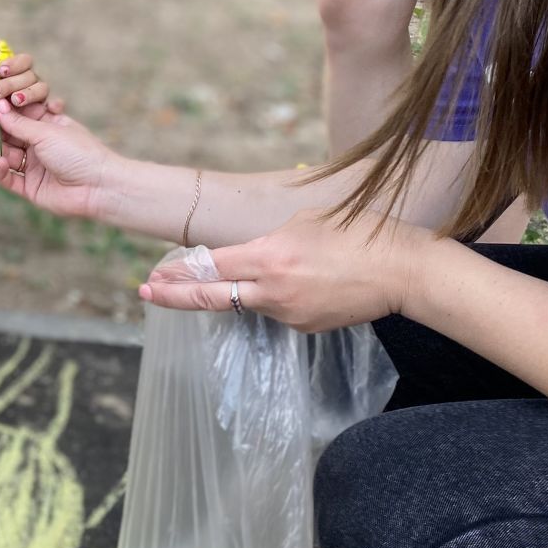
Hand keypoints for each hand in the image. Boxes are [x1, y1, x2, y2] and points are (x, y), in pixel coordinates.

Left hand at [0, 48, 51, 117]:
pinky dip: (57, 104)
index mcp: (19, 73)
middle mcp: (32, 83)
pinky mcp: (49, 113)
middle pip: (30, 76)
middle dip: (11, 83)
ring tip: (15, 100)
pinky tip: (53, 107)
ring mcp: (41, 98)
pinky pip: (57, 107)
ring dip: (29, 93)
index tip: (0, 70)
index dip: (14, 63)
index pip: (24, 61)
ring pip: (42, 89)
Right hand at [0, 97, 109, 221]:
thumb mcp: (46, 132)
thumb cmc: (79, 152)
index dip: (2, 110)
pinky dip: (2, 171)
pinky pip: (10, 179)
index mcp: (47, 126)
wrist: (98, 187)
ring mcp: (35, 167)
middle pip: (9, 135)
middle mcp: (39, 145)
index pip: (19, 115)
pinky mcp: (31, 188)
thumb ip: (19, 123)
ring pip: (5, 156)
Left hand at [139, 208, 434, 331]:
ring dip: (244, 289)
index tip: (154, 275)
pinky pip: (277, 310)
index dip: (179, 272)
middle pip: (211, 297)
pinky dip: (278, 296)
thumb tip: (249, 252)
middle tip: (145, 293)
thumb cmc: (360, 233)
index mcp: (269, 256)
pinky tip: (309, 280)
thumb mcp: (305, 220)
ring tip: (283, 267)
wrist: (403, 272)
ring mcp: (288, 313)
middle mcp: (272, 289)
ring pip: (248, 302)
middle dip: (174, 296)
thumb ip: (268, 238)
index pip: (210, 266)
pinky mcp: (304, 327)